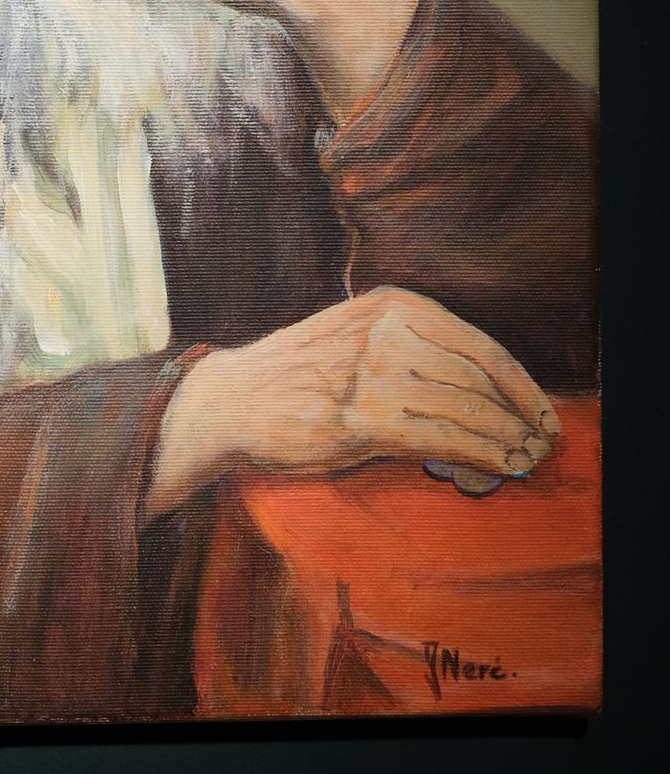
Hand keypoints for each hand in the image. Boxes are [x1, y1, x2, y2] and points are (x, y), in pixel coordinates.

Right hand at [143, 287, 560, 521]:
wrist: (231, 398)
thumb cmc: (302, 375)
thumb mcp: (360, 336)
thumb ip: (416, 350)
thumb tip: (492, 395)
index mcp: (391, 304)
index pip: (480, 346)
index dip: (521, 386)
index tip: (543, 414)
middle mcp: (385, 330)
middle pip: (478, 379)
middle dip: (518, 417)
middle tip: (540, 446)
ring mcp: (371, 372)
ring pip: (466, 409)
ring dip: (506, 440)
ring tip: (523, 461)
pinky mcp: (359, 418)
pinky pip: (441, 437)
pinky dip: (480, 455)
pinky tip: (496, 469)